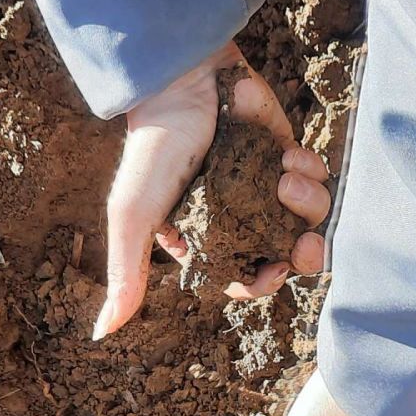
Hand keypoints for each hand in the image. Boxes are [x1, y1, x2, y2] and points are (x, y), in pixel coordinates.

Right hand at [94, 43, 330, 337]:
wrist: (183, 80)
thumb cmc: (154, 150)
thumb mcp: (133, 217)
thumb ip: (126, 277)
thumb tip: (102, 336)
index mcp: (202, 238)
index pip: (241, 277)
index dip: (262, 282)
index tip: (277, 270)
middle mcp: (236, 216)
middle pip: (284, 252)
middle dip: (301, 251)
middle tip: (305, 243)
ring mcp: (263, 184)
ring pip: (306, 215)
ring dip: (305, 202)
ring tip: (284, 176)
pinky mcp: (283, 154)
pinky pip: (314, 177)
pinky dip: (308, 170)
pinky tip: (288, 155)